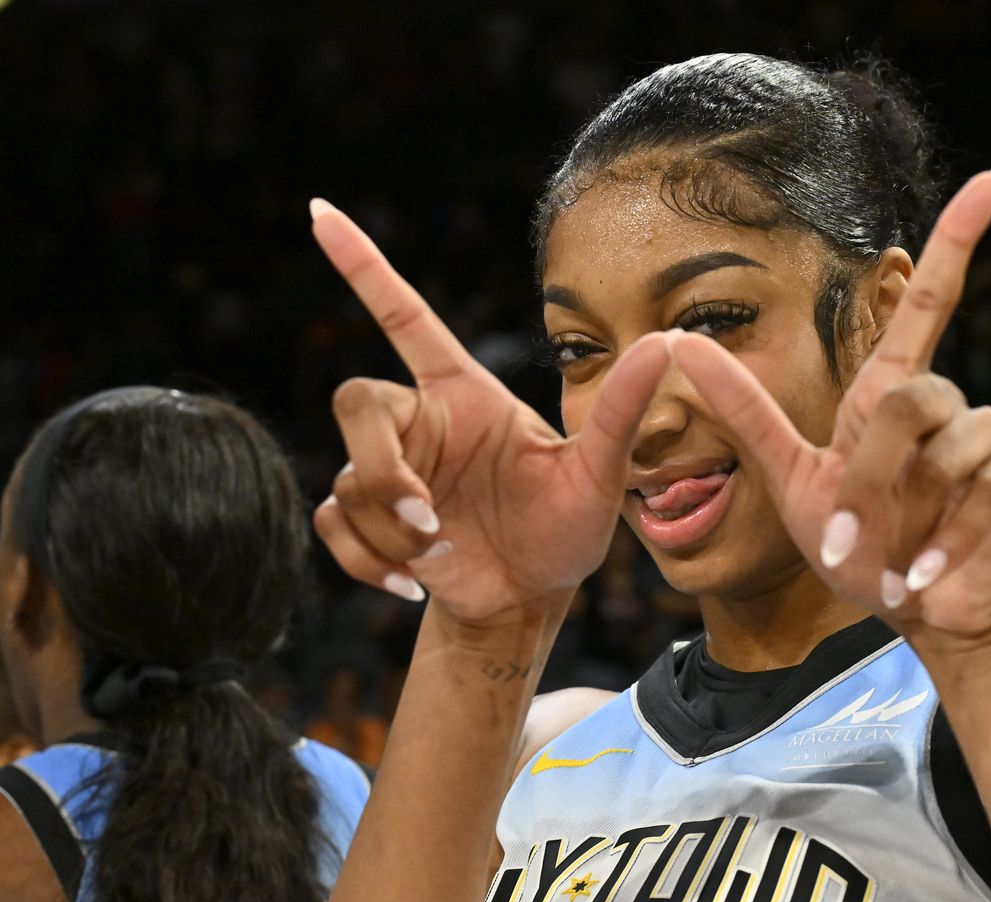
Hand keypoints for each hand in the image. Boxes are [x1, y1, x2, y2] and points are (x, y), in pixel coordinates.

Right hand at [306, 200, 671, 623]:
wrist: (531, 599)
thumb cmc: (568, 529)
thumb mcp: (600, 473)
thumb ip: (622, 409)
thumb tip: (669, 341)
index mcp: (464, 394)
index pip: (405, 316)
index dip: (363, 265)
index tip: (321, 213)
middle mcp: (421, 422)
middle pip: (354, 402)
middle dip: (381, 466)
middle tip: (428, 515)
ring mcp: (390, 470)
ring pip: (348, 480)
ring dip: (391, 531)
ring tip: (439, 554)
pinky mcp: (368, 519)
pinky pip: (330, 523)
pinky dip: (364, 560)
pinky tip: (410, 582)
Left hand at [670, 166, 990, 642]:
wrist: (921, 614)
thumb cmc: (864, 549)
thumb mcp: (791, 483)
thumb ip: (744, 412)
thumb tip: (675, 342)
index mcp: (890, 395)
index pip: (929, 297)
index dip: (960, 233)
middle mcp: (946, 402)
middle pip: (910, 398)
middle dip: (871, 478)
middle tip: (845, 544)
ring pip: (949, 445)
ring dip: (905, 519)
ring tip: (893, 564)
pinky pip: (986, 488)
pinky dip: (948, 541)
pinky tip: (928, 574)